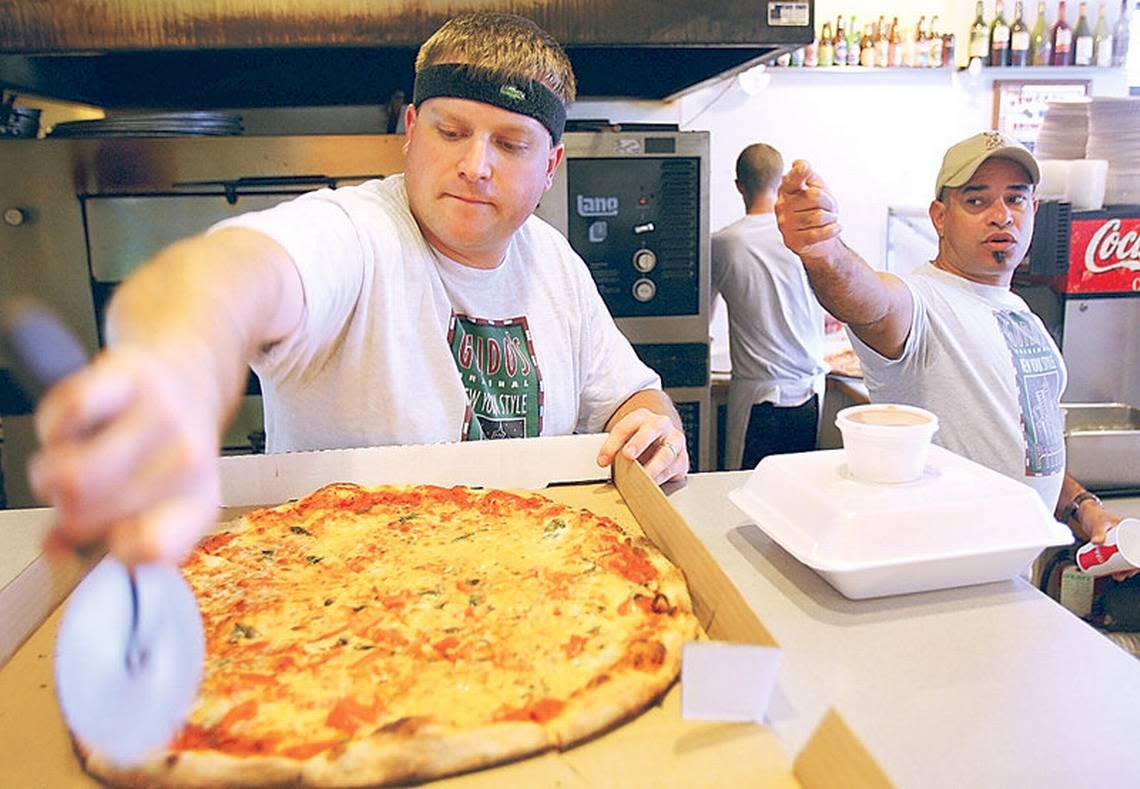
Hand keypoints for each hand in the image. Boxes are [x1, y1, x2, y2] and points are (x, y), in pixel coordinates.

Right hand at [28, 347, 220, 565]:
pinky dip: (53, 425)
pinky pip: (71, 412)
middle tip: (82, 493)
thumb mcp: (157, 501)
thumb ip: (110, 536)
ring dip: (50, 475)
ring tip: (66, 464)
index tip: (104, 537)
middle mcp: (189, 461)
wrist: (190, 375)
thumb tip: (57, 551)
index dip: (109, 550)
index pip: (149, 549)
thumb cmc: (165, 446)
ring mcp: (162, 415)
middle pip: (87, 516)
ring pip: (72, 475)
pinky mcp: (130, 375)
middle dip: (69, 509)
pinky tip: (71, 429)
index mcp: (198, 501)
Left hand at [596, 408, 687, 484]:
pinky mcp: (682, 459)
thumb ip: (612, 447)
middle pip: (651, 430)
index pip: (625, 427)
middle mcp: (661, 425)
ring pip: (666, 453)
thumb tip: (603, 462)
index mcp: (642, 417)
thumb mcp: (624, 437)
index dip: (612, 444)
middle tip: (627, 455)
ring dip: (652, 467)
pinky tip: (651, 484)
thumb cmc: (638, 439)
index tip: (603, 460)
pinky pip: (673, 469)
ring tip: (641, 478)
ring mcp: (675, 441)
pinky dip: (661, 478)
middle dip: (638, 443)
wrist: (662, 438)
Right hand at [775, 160, 843, 263]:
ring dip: (830, 218)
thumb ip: (809, 175)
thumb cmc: (818, 210)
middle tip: (827, 208)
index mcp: (786, 189)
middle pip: (814, 196)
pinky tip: (834, 228)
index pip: (793, 178)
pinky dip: (831, 230)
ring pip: (818, 216)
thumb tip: (798, 163)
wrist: (820, 239)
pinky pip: (818, 233)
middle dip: (828, 203)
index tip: (804, 167)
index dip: (799, 172)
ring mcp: (785, 225)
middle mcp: (781, 206)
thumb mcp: (817, 188)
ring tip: (828, 220)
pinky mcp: (792, 241)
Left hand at [1079, 504, 1138, 581]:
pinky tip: (1114, 573)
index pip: (1139, 546)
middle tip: (1123, 575)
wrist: (1084, 514)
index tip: (1134, 569)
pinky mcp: (1112, 546)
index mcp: (1131, 530)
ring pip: (1126, 558)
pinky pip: (1118, 557)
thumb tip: (1097, 542)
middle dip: (1131, 568)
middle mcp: (1127, 537)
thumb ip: (1097, 532)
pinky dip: (1118, 566)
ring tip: (1117, 576)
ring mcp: (1120, 542)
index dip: (1139, 560)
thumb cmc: (1094, 515)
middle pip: (1134, 555)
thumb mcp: (1098, 524)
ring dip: (1124, 569)